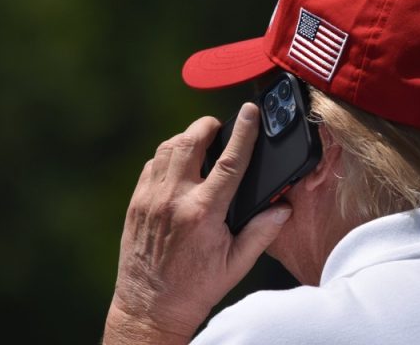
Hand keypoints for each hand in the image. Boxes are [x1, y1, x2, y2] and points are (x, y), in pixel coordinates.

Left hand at [103, 103, 292, 344]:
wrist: (149, 308)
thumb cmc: (197, 288)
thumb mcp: (236, 264)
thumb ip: (262, 232)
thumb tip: (283, 207)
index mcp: (203, 213)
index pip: (229, 161)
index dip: (243, 132)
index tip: (250, 111)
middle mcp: (173, 200)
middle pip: (190, 141)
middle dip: (208, 127)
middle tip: (221, 128)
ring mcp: (150, 200)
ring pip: (167, 148)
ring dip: (187, 139)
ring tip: (203, 144)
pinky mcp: (136, 204)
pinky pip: (152, 165)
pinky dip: (168, 156)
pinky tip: (181, 166)